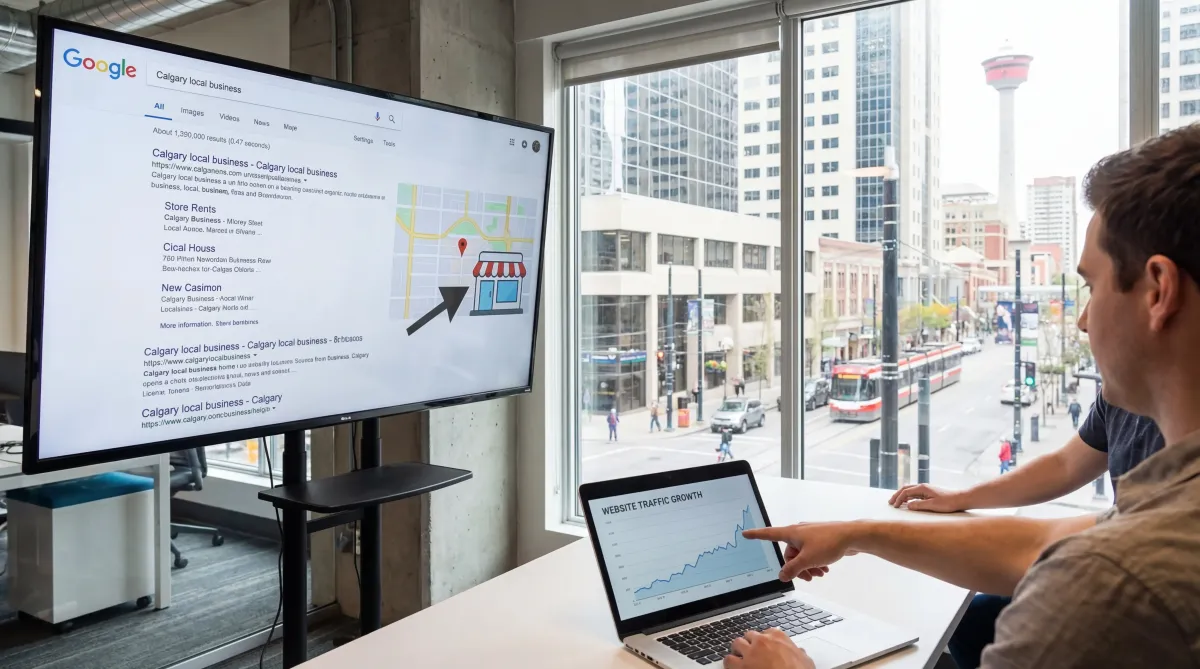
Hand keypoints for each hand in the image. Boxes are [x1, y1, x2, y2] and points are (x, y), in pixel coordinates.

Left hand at [724, 629, 814, 668]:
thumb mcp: (805, 660)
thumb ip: (799, 653)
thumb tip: (801, 653)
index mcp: (778, 636)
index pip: (767, 632)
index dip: (765, 640)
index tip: (765, 646)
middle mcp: (762, 641)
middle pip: (749, 635)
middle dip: (750, 642)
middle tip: (751, 651)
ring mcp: (750, 652)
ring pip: (736, 643)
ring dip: (737, 650)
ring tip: (739, 656)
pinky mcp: (741, 666)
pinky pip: (728, 660)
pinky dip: (729, 663)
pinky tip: (732, 667)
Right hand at [742, 523, 857, 581]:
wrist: (852, 536)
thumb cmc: (829, 543)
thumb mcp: (807, 560)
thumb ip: (792, 569)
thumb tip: (782, 575)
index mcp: (792, 533)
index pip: (769, 534)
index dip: (756, 535)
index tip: (745, 533)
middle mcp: (799, 532)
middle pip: (789, 553)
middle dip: (797, 567)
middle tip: (808, 577)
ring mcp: (810, 535)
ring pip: (802, 555)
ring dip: (808, 567)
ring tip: (819, 574)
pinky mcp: (820, 539)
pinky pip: (811, 553)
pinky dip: (815, 562)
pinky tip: (824, 570)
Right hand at [888, 484, 965, 512]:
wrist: (961, 499)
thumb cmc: (948, 502)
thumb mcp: (932, 505)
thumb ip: (918, 505)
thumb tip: (907, 506)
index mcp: (922, 488)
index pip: (905, 492)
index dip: (898, 499)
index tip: (894, 506)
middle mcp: (923, 486)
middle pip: (906, 488)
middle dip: (897, 495)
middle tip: (890, 502)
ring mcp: (927, 489)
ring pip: (910, 490)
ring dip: (902, 495)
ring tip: (897, 502)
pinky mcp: (930, 492)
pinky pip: (916, 493)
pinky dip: (909, 496)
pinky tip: (909, 502)